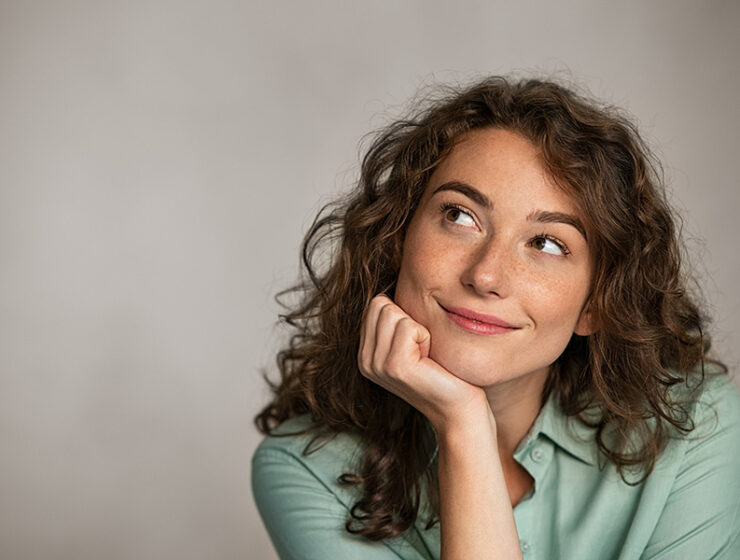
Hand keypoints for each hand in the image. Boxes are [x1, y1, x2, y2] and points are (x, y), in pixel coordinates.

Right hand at [358, 294, 490, 433]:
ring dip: (418, 328)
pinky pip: (408, 326)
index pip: (375, 304)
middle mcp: (365, 360)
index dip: (403, 316)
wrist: (460, 409)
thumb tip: (396, 281)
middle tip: (423, 349)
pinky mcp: (395, 366)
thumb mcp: (412, 344)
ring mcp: (377, 365)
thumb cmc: (443, 372)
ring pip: (393, 312)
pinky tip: (430, 360)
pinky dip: (426, 336)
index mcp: (366, 354)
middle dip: (409, 319)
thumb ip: (395, 323)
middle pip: (380, 304)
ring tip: (426, 355)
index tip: (416, 344)